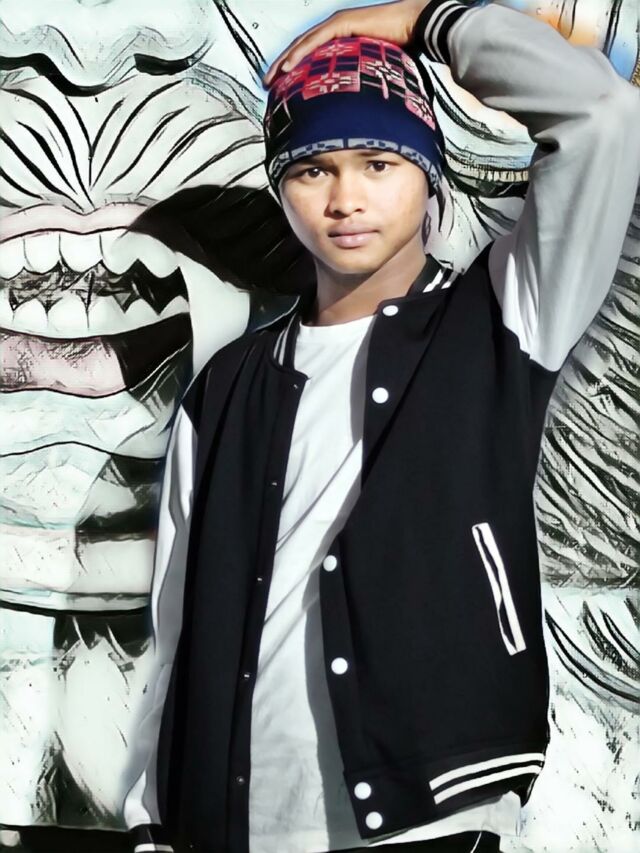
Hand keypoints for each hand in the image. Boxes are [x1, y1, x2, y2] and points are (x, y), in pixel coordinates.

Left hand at [262, 0, 428, 87]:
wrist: (418, 27)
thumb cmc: (403, 48)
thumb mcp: (376, 72)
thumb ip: (364, 86)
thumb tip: (362, 115)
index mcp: (341, 41)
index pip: (311, 56)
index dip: (295, 71)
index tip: (282, 89)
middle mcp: (336, 30)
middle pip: (301, 50)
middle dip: (282, 67)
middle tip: (267, 85)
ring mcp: (337, 24)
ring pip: (303, 44)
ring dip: (285, 62)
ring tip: (271, 78)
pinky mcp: (342, 23)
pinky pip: (316, 40)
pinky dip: (300, 54)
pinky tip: (288, 67)